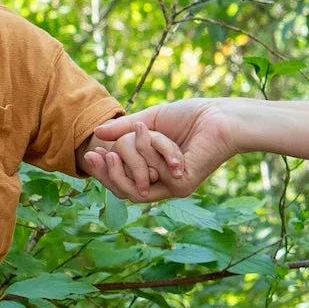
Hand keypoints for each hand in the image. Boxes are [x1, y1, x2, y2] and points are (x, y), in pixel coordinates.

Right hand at [83, 98, 241, 200]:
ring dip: (129, 161)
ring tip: (123, 144)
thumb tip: (97, 134)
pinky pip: (154, 173)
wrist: (218, 116)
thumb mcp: (149, 120)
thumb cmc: (190, 116)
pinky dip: (151, 149)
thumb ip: (124, 129)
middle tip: (98, 155)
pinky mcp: (181, 186)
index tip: (90, 154)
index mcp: (153, 171)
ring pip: (136, 185)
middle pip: (124, 191)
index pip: (121, 181)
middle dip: (107, 174)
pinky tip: (149, 133)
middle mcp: (161, 184)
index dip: (103, 172)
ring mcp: (171, 187)